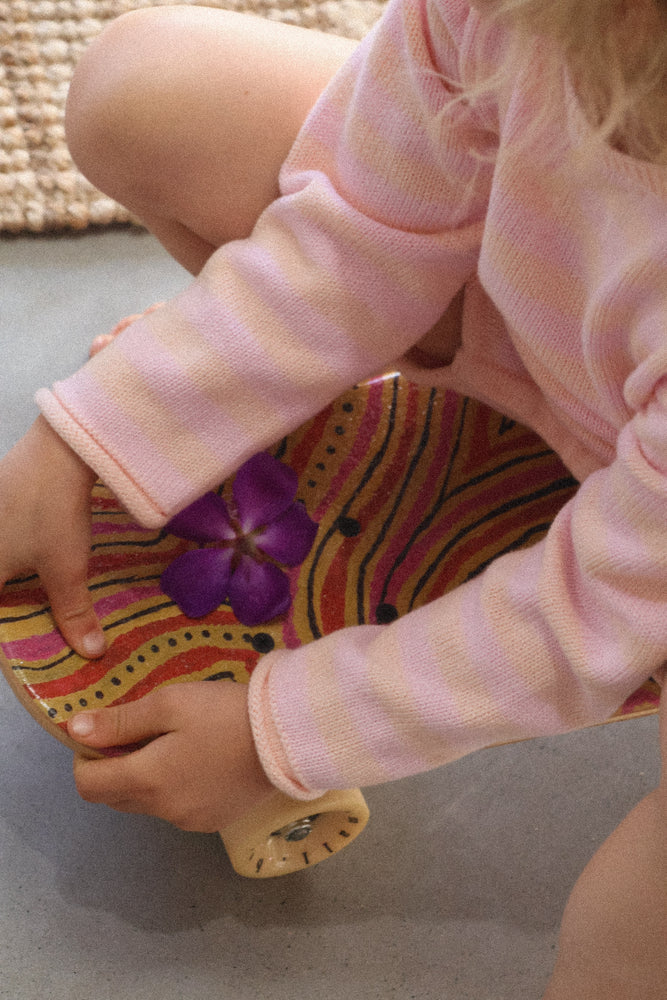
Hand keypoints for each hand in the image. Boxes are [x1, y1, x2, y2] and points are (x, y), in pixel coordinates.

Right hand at [0, 417, 104, 657]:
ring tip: (39, 599)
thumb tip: (91, 653)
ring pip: (2, 564)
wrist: (56, 448)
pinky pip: (4, 543)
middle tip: (37, 626)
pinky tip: (32, 561)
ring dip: (16, 584)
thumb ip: (72, 613)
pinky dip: (15, 557)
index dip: (10, 629)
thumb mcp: (66, 569)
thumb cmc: (51, 511)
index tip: (22, 646)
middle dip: (15, 604)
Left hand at [68, 682, 275, 831]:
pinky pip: (176, 810)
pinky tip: (199, 761)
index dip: (84, 759)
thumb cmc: (224, 713)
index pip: (88, 785)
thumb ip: (120, 721)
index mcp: (147, 780)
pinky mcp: (213, 823)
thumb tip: (75, 730)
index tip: (102, 734)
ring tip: (174, 744)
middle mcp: (163, 811)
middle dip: (114, 768)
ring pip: (147, 804)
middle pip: (115, 797)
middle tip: (138, 733)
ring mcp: (189, 821)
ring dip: (145, 780)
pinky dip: (173, 789)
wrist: (288, 736)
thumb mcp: (170, 704)